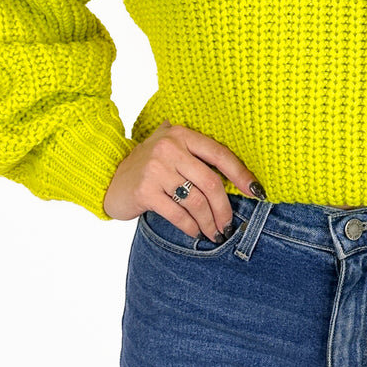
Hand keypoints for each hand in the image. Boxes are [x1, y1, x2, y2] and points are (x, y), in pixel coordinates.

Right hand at [102, 119, 261, 240]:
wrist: (109, 177)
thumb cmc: (148, 166)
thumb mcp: (171, 150)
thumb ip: (197, 155)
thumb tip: (241, 179)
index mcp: (182, 134)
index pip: (220, 154)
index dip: (241, 174)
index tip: (257, 192)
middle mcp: (169, 147)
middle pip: (210, 182)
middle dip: (224, 208)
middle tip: (229, 224)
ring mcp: (155, 169)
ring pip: (196, 201)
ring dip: (210, 222)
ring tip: (215, 233)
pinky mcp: (144, 191)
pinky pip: (178, 214)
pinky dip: (191, 227)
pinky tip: (196, 233)